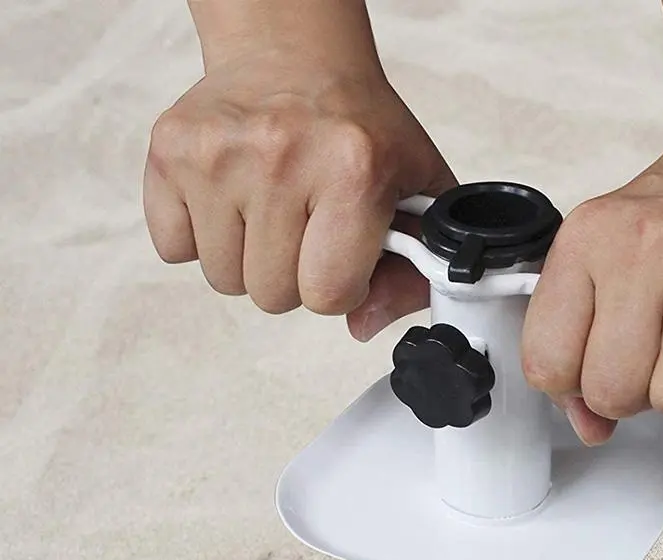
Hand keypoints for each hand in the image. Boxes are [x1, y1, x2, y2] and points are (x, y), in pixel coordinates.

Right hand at [143, 51, 454, 333]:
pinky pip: (174, 249)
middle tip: (305, 226)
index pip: (328, 295)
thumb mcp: (416, 192)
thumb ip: (411, 272)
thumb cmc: (357, 129)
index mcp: (353, 171)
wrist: (294, 54)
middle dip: (293, 275)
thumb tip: (362, 325)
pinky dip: (200, 237)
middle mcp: (281, 157)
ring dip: (247, 260)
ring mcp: (217, 154)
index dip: (339, 286)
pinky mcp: (170, 150)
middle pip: (272, 295)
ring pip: (224, 280)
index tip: (343, 252)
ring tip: (269, 210)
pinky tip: (230, 198)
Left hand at [520, 133, 662, 443]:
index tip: (598, 364)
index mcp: (589, 239)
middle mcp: (651, 247)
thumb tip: (591, 429)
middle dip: (634, 394)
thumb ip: (580, 347)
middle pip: (614, 392)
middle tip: (656, 356)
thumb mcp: (603, 260)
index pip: (548, 364)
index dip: (573, 386)